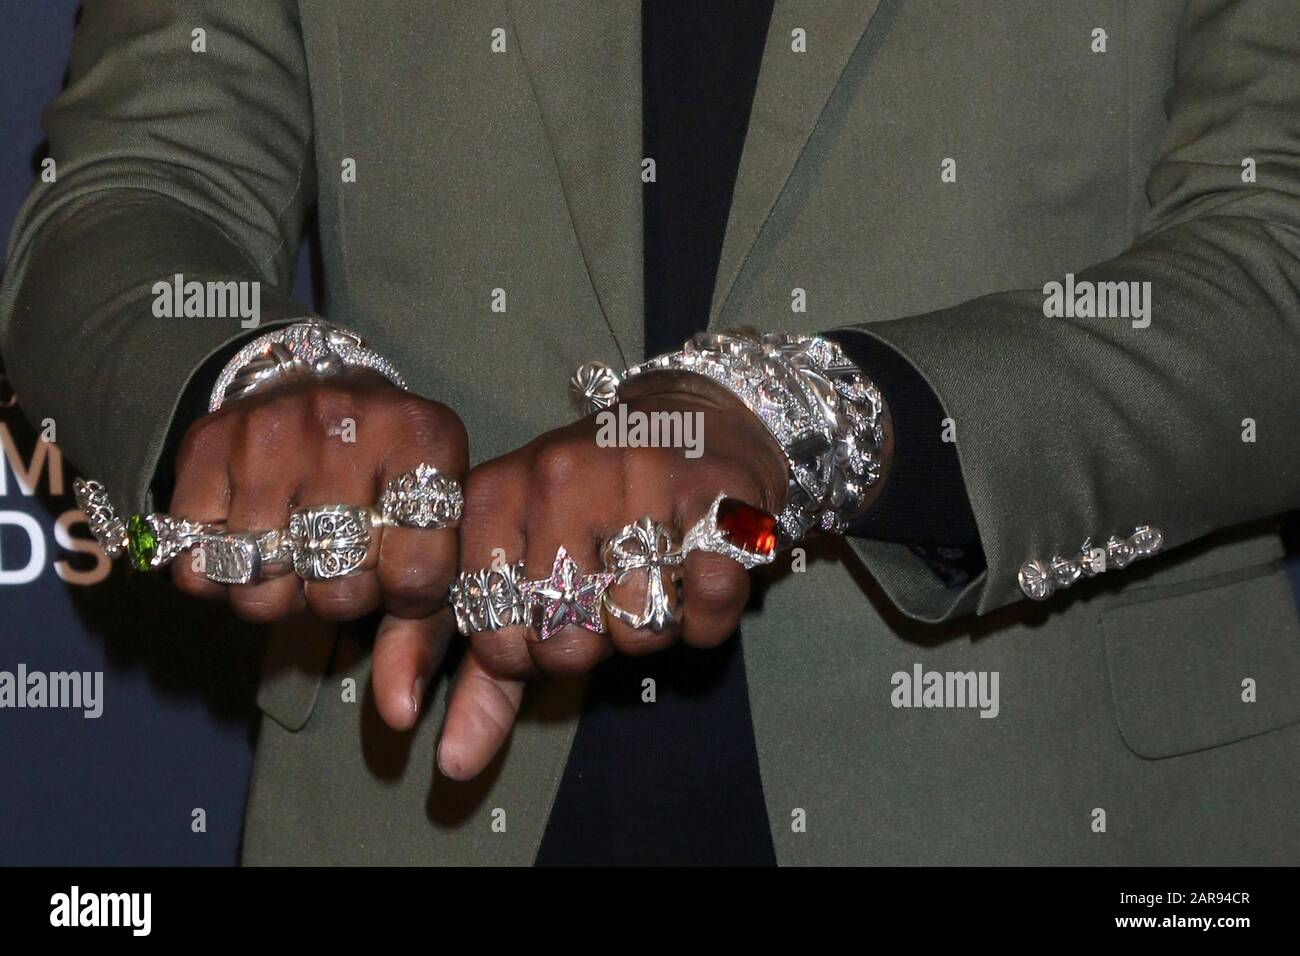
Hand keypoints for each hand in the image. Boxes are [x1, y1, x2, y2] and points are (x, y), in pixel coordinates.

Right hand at [168, 368, 467, 728]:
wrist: (315, 386)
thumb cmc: (386, 484)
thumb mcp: (428, 537)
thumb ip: (423, 632)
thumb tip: (397, 714)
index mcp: (428, 440)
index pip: (416, 578)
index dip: (405, 595)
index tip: (398, 569)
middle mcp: (351, 421)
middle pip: (337, 588)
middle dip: (340, 595)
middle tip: (343, 559)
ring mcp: (273, 428)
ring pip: (262, 585)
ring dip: (278, 590)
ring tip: (297, 548)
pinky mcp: (206, 442)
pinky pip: (198, 565)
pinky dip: (219, 573)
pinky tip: (248, 535)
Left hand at [430, 372, 889, 779]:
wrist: (692, 418)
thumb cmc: (593, 510)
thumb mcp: (523, 574)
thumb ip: (482, 672)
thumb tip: (450, 765)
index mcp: (492, 494)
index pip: (493, 639)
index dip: (528, 651)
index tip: (550, 607)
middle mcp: (558, 475)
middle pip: (567, 643)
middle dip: (593, 641)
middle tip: (607, 589)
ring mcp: (639, 477)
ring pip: (639, 630)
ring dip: (654, 626)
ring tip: (653, 571)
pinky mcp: (719, 493)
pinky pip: (707, 610)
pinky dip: (707, 615)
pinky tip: (698, 569)